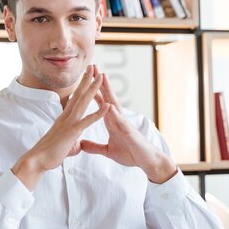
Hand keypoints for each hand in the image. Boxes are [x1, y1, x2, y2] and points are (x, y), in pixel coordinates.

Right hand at [12, 65, 109, 189]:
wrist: (37, 160)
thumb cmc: (48, 154)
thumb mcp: (64, 146)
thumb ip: (72, 142)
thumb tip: (76, 146)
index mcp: (65, 119)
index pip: (75, 99)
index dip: (82, 87)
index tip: (87, 76)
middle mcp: (66, 117)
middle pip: (79, 94)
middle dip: (87, 80)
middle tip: (94, 67)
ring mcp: (69, 123)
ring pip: (83, 102)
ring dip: (93, 89)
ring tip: (101, 77)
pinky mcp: (72, 131)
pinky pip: (87, 120)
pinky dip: (98, 113)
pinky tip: (107, 106)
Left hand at [80, 68, 176, 183]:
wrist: (146, 162)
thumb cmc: (130, 154)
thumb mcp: (108, 151)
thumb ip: (95, 146)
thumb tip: (82, 144)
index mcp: (111, 121)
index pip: (100, 102)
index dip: (92, 90)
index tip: (84, 77)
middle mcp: (117, 119)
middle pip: (107, 97)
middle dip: (99, 82)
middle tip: (93, 67)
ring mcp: (124, 124)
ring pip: (115, 105)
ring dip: (109, 91)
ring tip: (102, 78)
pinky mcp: (130, 133)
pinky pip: (122, 123)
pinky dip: (116, 115)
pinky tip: (111, 107)